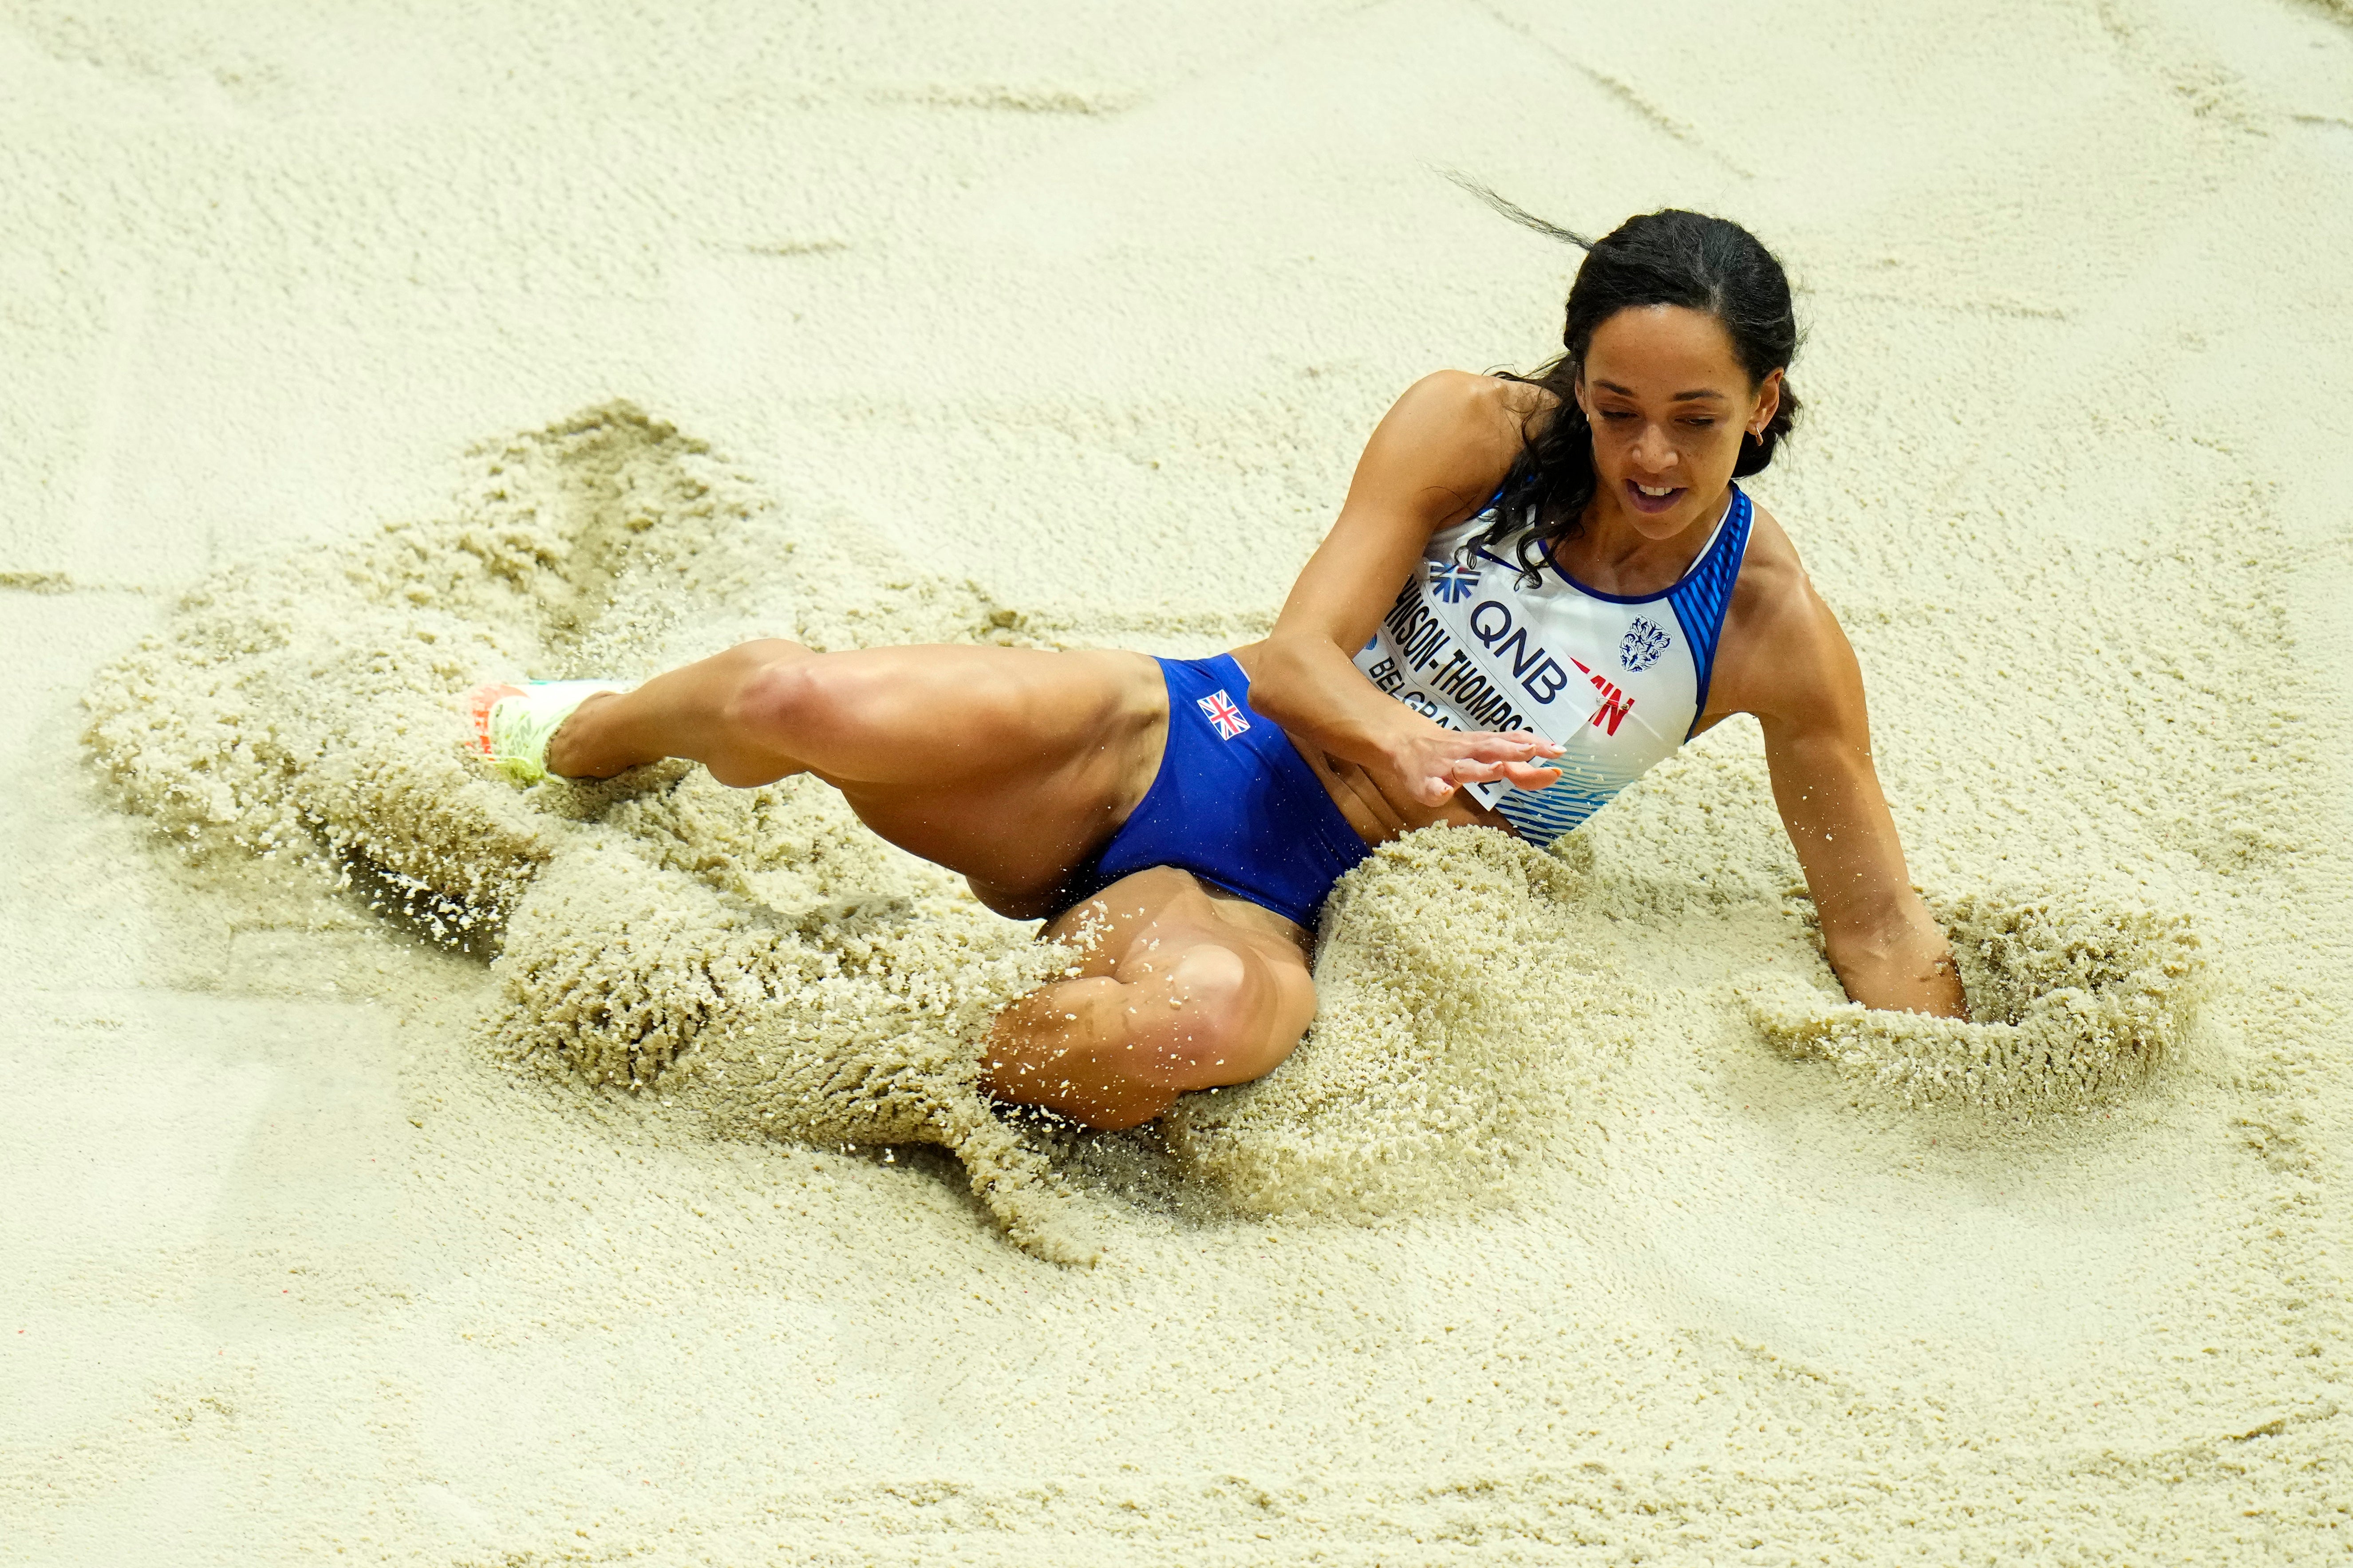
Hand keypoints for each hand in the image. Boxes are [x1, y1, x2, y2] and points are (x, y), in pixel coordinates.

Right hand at [1384, 723, 1562, 807]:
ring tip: (1499, 769)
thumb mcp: (1487, 753)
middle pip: (1492, 749)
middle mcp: (1468, 752)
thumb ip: (1516, 766)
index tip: (1560, 753)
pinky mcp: (1424, 781)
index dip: (1536, 747)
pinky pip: (1430, 787)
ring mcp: (1446, 766)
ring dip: (1482, 769)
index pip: (1514, 743)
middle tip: (1533, 750)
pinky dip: (1437, 790)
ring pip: (1465, 767)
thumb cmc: (1457, 752)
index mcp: (1485, 745)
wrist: (1407, 744)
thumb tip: (1552, 773)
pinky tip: (1443, 794)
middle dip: (1513, 750)